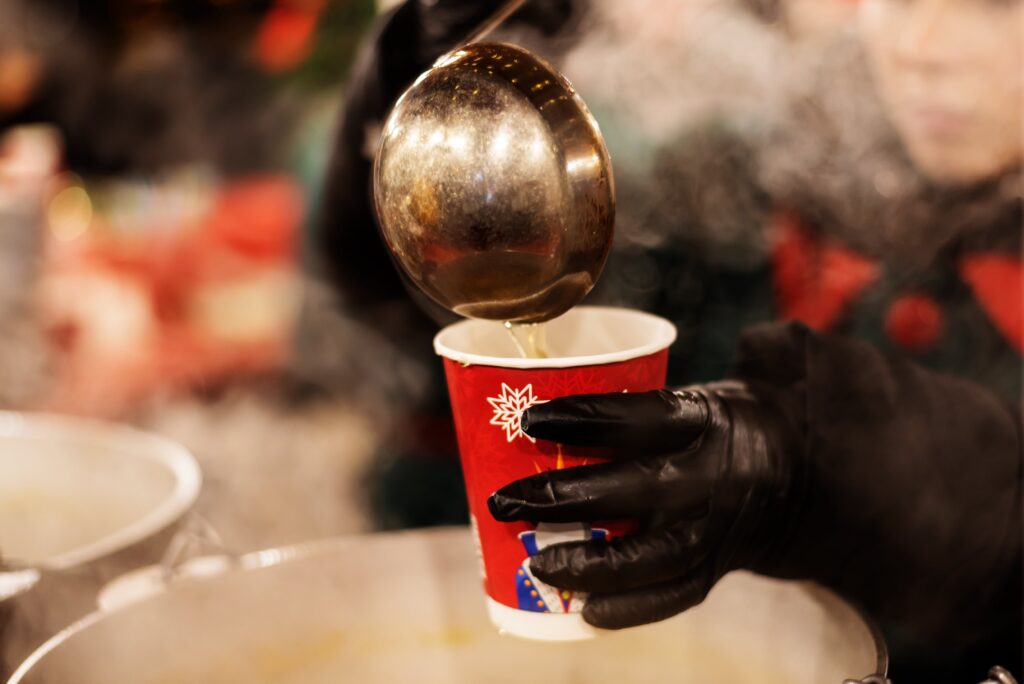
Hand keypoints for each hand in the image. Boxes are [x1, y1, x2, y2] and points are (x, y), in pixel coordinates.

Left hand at [487, 382, 803, 628]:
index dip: (584, 418)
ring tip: (536, 562)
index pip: (640, 416)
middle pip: (635, 488)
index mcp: (704, 419)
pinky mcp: (717, 567)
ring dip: (589, 563)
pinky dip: (629, 608)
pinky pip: (673, 595)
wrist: (794, 472)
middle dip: (564, 497)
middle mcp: (713, 475)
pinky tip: (583, 610)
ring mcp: (718, 528)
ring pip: (652, 553)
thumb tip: (532, 399)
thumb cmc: (710, 428)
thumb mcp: (688, 399)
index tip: (528, 419)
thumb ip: (632, 404)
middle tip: (506, 500)